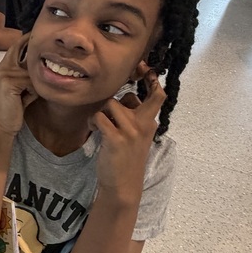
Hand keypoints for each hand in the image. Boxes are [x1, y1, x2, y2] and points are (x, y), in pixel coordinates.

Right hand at [0, 33, 37, 137]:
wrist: (3, 125)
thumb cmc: (15, 107)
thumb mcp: (23, 87)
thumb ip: (29, 74)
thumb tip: (46, 64)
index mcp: (4, 67)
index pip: (16, 46)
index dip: (27, 39)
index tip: (38, 32)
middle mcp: (3, 67)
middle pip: (21, 49)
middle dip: (33, 45)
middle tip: (38, 58)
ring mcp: (5, 73)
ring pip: (32, 71)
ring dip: (35, 85)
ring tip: (26, 96)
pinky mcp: (9, 82)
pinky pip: (32, 82)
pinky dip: (33, 92)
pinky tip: (23, 101)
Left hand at [88, 64, 164, 204]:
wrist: (122, 185)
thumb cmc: (125, 158)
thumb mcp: (135, 136)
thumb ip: (133, 117)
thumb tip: (127, 97)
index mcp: (149, 122)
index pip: (158, 96)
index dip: (152, 79)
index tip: (144, 67)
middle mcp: (144, 124)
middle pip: (144, 95)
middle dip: (133, 84)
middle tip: (126, 79)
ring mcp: (131, 131)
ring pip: (111, 104)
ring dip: (101, 112)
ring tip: (99, 124)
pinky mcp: (117, 139)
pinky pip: (100, 117)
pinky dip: (93, 121)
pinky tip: (94, 130)